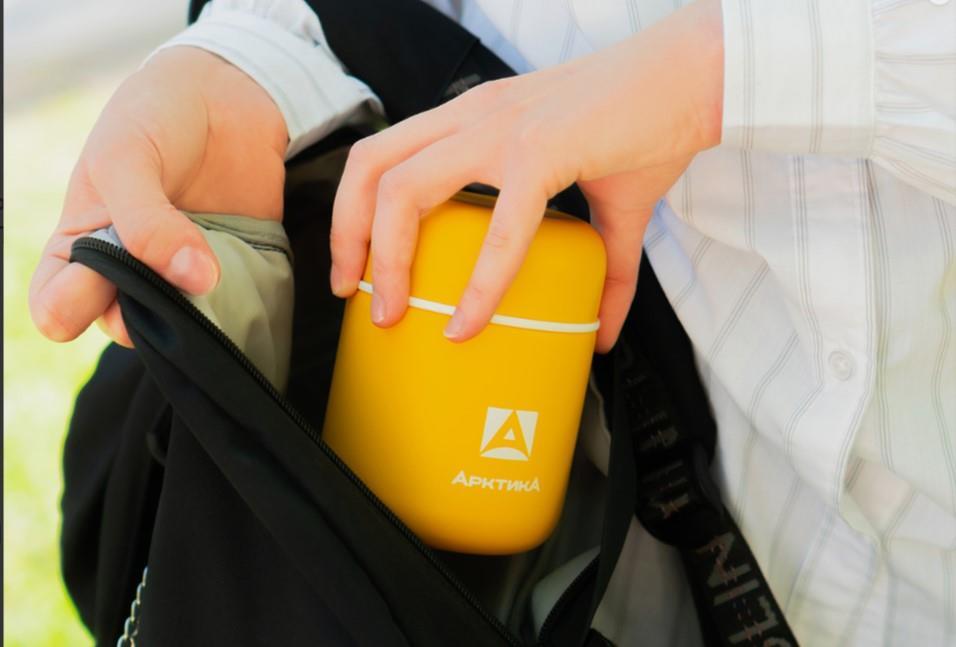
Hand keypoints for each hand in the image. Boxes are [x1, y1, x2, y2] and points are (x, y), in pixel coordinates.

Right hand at [29, 46, 287, 346]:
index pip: (56, 307)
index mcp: (80, 245)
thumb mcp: (126, 157)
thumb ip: (146, 221)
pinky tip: (242, 285)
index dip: (69, 308)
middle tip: (168, 276)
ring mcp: (181, 277)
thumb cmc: (154, 119)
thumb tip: (194, 280)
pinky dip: (237, 307)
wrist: (226, 94)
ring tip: (210, 277)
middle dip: (141, 316)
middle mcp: (128, 272)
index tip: (99, 280)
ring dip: (194, 318)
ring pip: (180, 328)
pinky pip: (232, 310)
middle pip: (122, 327)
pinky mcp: (233, 274)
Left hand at [330, 0, 722, 351]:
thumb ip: (601, 272)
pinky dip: (477, 284)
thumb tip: (601, 336)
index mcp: (475, 120)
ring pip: (404, 189)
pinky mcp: (543, 152)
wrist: (697, 78)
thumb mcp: (610, 208)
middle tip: (355, 295)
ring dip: (387, 258)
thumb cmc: (648, 128)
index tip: (360, 269)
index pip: (385, 155)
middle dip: (346, 236)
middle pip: (370, 167)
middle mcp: (473, 118)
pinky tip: (469, 323)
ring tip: (391, 312)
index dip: (355, 212)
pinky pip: (498, 227)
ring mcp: (502, 131)